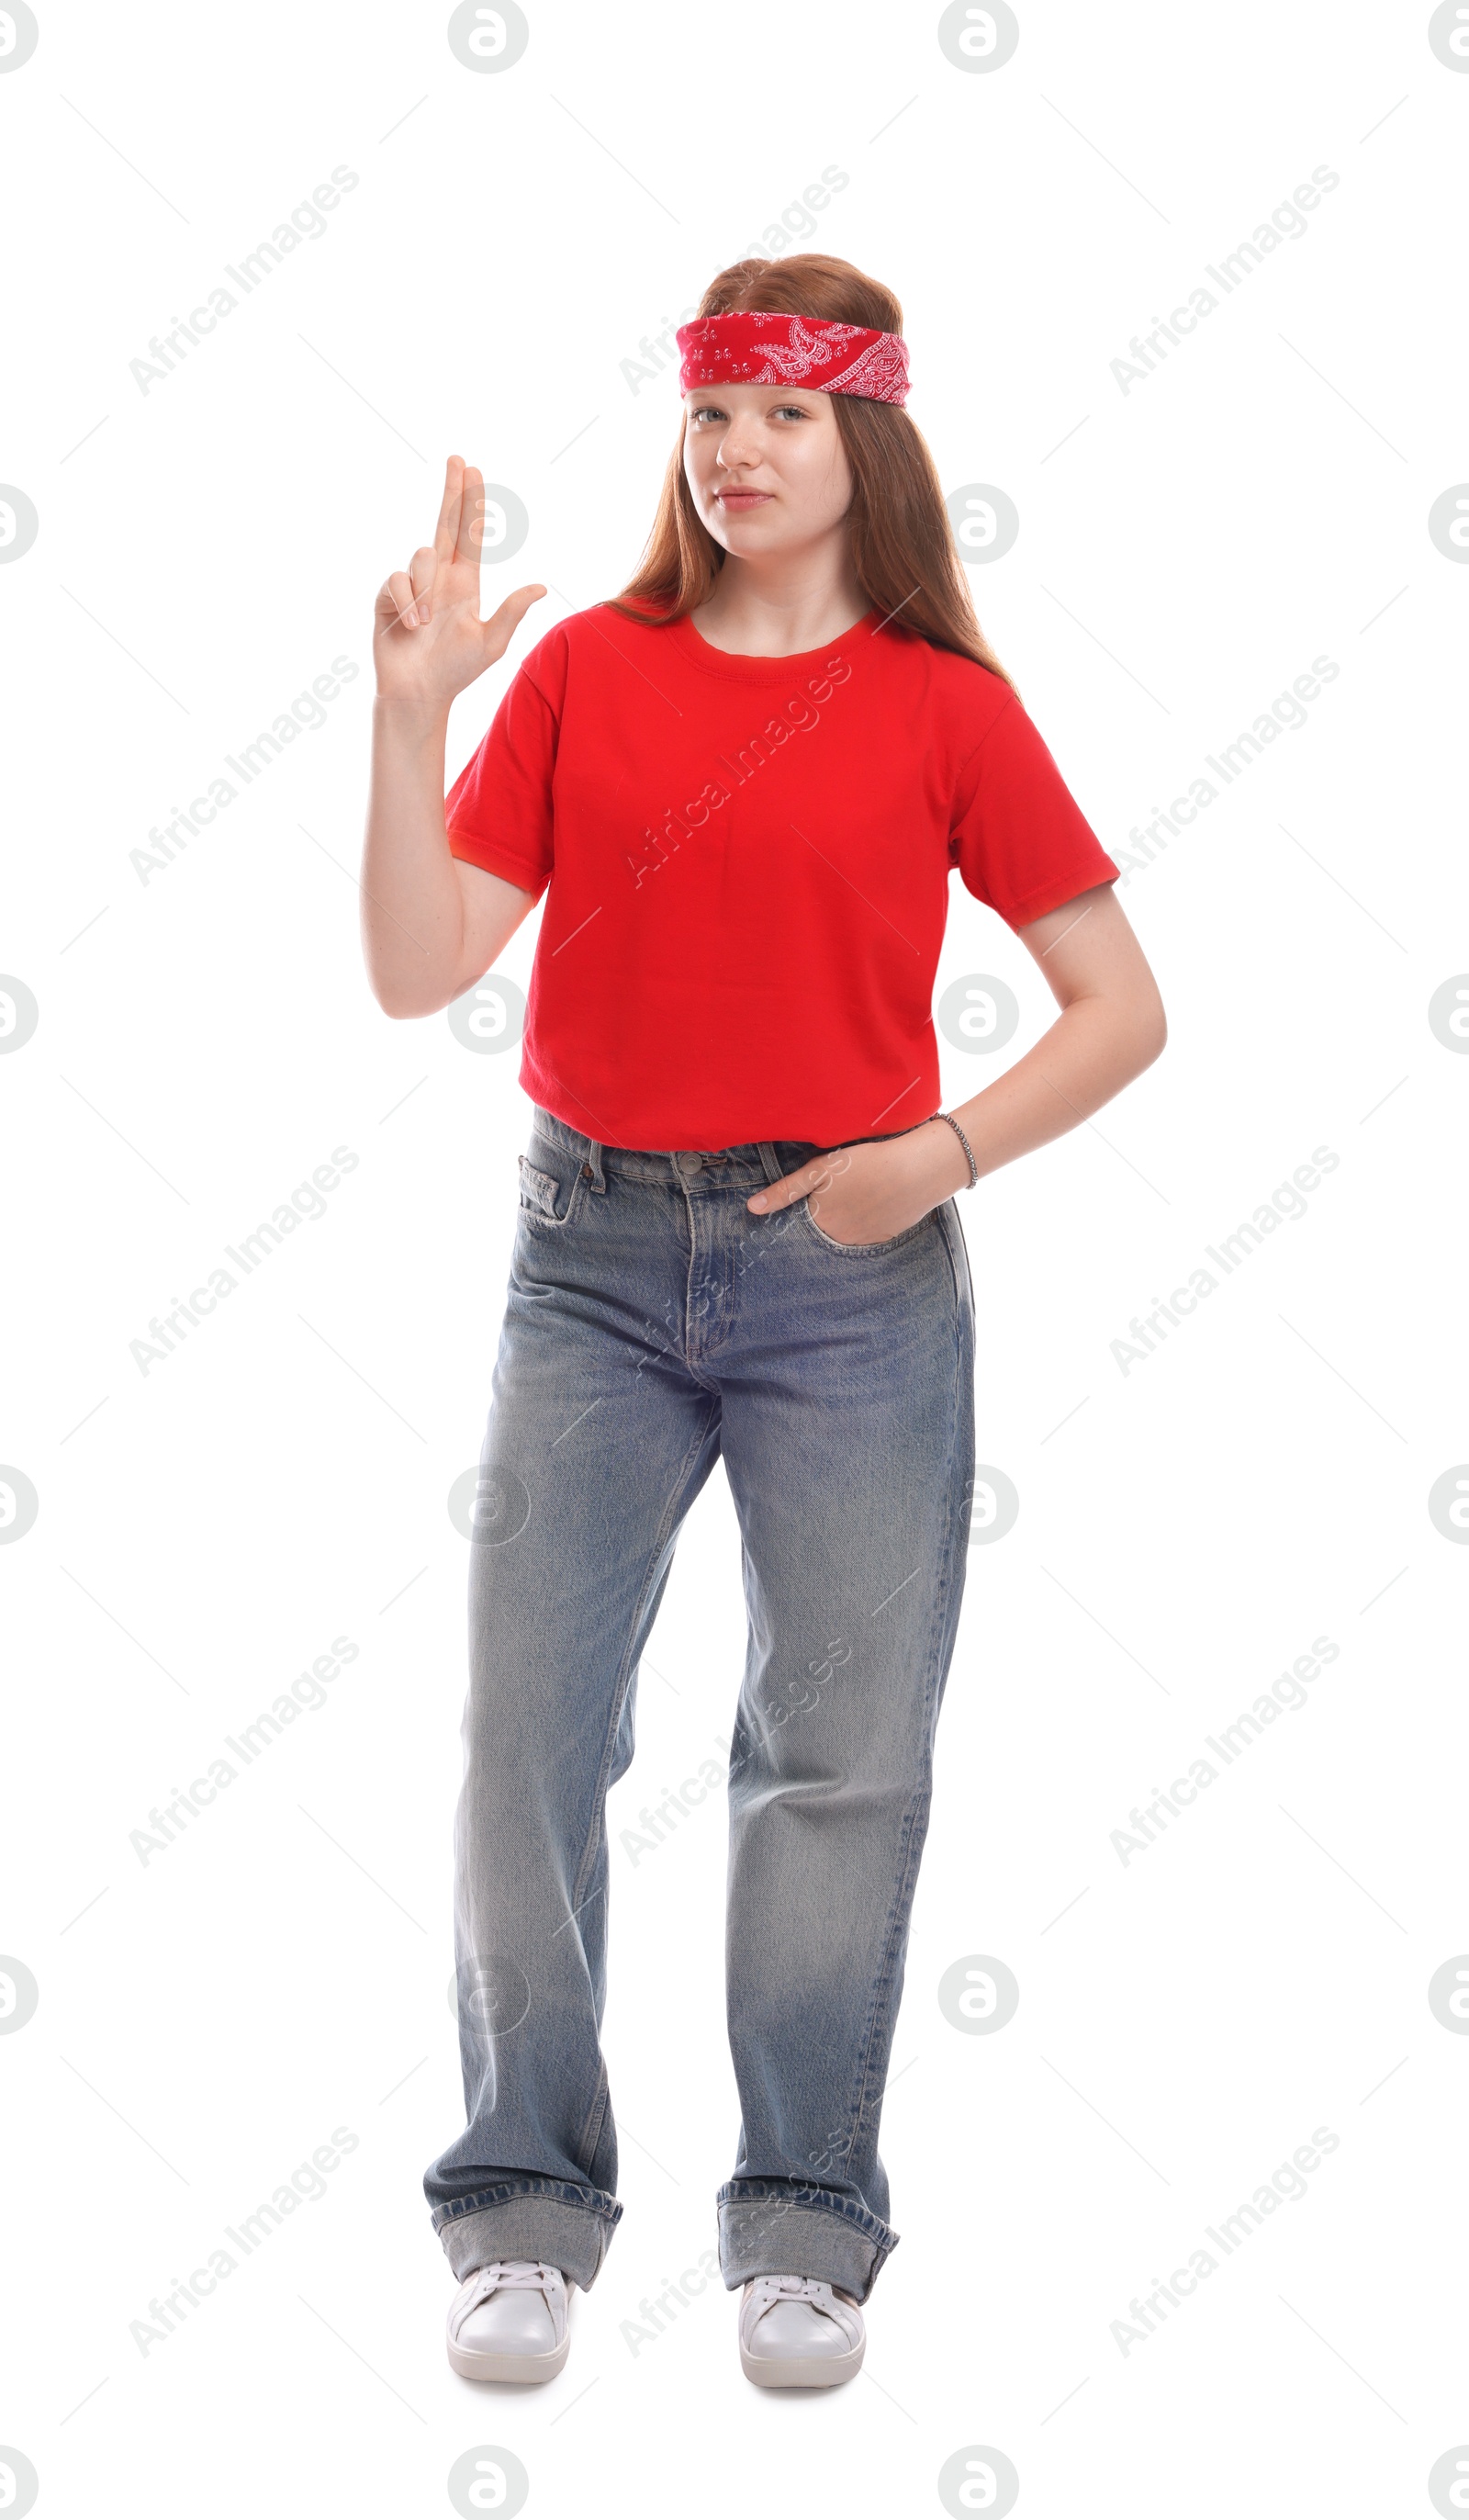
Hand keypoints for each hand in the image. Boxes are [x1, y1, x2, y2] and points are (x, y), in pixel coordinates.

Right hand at [373, 454, 545, 712]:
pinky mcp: (388, 596)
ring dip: (426, 591)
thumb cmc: (456, 672)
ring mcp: (413, 584)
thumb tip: (541, 587)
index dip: (472, 503)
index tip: (473, 471)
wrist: (419, 694)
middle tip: (457, 458)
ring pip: (422, 555)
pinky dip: (407, 604)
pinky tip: (412, 627)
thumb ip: (512, 612)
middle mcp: (439, 577)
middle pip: (446, 522)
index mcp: (465, 583)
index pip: (470, 534)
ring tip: (427, 625)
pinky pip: (397, 581)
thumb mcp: (490, 643)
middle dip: (451, 490)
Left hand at [746, 1119, 969, 1244]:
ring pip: (844, 1233)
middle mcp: (839, 1239)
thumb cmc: (867, 1163)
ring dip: (846, 1219)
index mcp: (820, 1222)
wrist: (918, 1170)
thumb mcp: (820, 1169)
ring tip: (859, 1193)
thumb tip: (752, 1208)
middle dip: (823, 1215)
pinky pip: (867, 1234)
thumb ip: (786, 1190)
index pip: (799, 1224)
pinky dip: (866, 1221)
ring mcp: (864, 1241)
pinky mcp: (885, 1238)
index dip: (802, 1208)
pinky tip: (875, 1200)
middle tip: (841, 1190)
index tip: (807, 1197)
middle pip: (821, 1230)